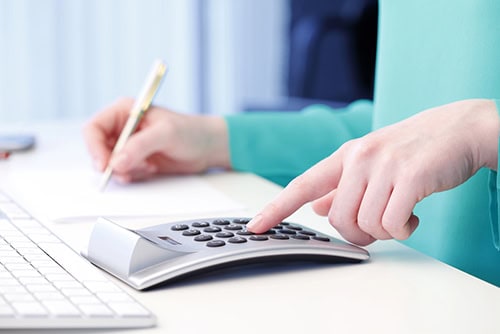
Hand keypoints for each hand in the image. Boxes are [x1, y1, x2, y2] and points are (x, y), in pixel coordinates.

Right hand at [83, 97, 229, 182]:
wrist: (207, 147)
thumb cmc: (190, 131)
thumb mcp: (166, 134)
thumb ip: (140, 146)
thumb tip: (116, 162)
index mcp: (125, 111)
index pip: (94, 128)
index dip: (94, 147)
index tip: (104, 164)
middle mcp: (123, 128)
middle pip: (98, 149)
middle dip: (110, 163)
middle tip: (125, 173)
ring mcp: (129, 146)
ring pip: (110, 164)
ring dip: (125, 171)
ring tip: (147, 167)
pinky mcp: (137, 161)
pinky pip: (123, 173)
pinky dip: (133, 175)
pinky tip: (151, 170)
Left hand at [247, 99, 499, 245]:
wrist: (458, 128)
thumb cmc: (411, 150)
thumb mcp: (370, 163)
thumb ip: (341, 187)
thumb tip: (317, 208)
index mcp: (346, 156)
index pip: (303, 185)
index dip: (277, 208)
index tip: (256, 226)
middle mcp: (360, 158)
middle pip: (339, 219)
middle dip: (358, 233)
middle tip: (378, 226)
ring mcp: (384, 165)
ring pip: (367, 224)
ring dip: (385, 231)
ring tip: (400, 214)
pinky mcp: (411, 176)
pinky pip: (393, 223)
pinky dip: (402, 229)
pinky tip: (412, 216)